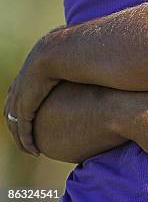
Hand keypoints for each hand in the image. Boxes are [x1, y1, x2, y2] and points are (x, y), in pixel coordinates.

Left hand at [4, 39, 58, 156]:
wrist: (56, 52)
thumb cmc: (66, 51)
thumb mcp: (65, 57)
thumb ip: (69, 61)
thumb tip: (82, 58)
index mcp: (25, 74)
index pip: (18, 93)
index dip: (22, 106)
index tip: (32, 115)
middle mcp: (18, 87)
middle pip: (11, 111)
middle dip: (17, 125)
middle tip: (26, 137)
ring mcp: (19, 98)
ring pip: (15, 125)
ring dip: (21, 139)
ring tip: (31, 149)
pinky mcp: (25, 108)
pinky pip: (23, 130)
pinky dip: (26, 141)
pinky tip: (34, 150)